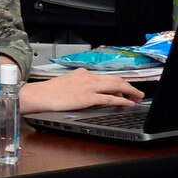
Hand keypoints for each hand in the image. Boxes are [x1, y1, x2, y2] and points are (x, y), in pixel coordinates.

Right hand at [20, 69, 144, 112]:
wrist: (39, 95)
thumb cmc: (49, 92)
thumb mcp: (67, 83)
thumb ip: (80, 84)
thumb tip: (91, 92)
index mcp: (82, 73)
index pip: (106, 77)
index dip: (119, 83)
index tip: (125, 89)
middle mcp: (88, 77)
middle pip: (115, 79)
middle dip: (129, 86)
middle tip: (138, 93)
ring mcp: (89, 87)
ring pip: (116, 86)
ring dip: (130, 91)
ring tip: (138, 97)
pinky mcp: (87, 97)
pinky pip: (109, 98)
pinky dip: (121, 100)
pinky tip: (128, 103)